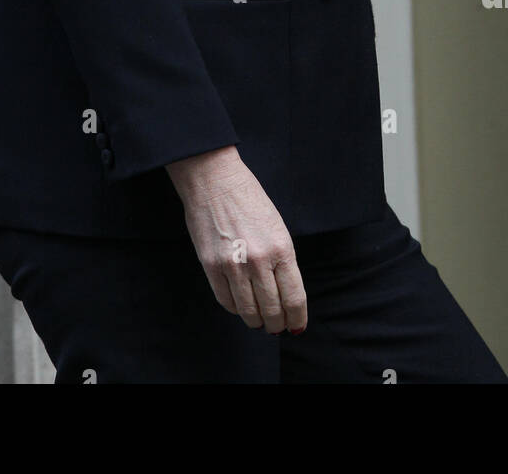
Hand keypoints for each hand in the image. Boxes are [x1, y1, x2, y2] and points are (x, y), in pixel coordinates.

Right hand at [165, 146, 306, 334]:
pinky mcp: (211, 266)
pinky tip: (240, 305)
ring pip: (249, 312)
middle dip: (277, 324)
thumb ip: (282, 262)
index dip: (297, 319)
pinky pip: (226, 301)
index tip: (297, 326)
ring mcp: (233, 265)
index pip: (294, 298)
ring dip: (256, 321)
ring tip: (258, 320)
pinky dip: (235, 309)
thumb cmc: (250, 201)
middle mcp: (259, 260)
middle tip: (276, 326)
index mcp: (282, 249)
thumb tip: (285, 297)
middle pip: (272, 310)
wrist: (215, 181)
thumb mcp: (277, 229)